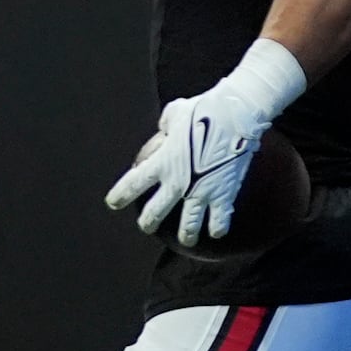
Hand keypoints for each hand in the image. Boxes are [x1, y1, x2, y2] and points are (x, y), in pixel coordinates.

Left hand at [107, 75, 273, 247]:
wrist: (236, 116)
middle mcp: (178, 182)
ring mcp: (202, 192)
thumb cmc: (205, 110)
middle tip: (147, 226)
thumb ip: (167, 124)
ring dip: (186, 234)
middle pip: (155, 212)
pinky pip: (220, 219)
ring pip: (189, 225)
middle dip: (148, 222)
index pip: (133, 184)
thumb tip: (167, 127)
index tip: (113, 203)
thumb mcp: (176, 112)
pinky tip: (217, 231)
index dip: (121, 195)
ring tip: (187, 239)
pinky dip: (218, 227)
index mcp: (162, 162)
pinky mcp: (223, 195)